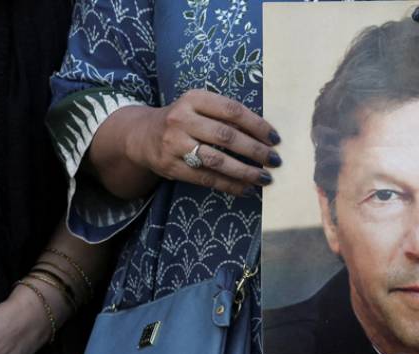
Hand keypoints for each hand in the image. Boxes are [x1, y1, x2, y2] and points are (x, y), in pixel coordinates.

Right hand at [126, 89, 281, 196]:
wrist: (142, 135)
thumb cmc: (183, 120)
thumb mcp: (199, 107)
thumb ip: (225, 116)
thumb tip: (264, 135)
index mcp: (194, 99)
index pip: (233, 111)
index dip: (257, 125)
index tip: (275, 138)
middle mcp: (182, 119)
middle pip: (226, 136)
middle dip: (255, 150)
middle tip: (275, 160)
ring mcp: (175, 144)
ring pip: (217, 160)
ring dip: (245, 172)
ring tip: (264, 178)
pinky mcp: (172, 166)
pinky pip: (207, 178)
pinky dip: (229, 185)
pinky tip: (245, 189)